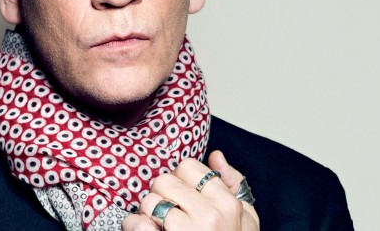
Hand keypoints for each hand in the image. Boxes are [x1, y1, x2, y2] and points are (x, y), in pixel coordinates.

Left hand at [122, 150, 259, 229]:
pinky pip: (138, 225)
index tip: (182, 194)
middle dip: (161, 193)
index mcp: (227, 204)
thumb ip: (233, 184)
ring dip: (147, 211)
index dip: (180, 178)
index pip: (188, 166)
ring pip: (149, 201)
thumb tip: (216, 156)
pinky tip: (142, 229)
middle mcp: (209, 217)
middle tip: (168, 209)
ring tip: (157, 223)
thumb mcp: (245, 220)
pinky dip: (133, 225)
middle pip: (164, 180)